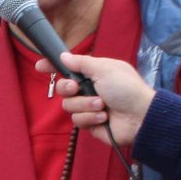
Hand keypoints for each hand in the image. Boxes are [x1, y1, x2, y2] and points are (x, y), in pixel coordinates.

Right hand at [39, 53, 155, 148]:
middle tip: (77, 88)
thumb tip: (63, 56)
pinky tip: (104, 117)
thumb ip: (81, 63)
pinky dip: (91, 117)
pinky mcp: (90, 124)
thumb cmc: (126, 88)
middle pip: (62, 88)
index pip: (68, 69)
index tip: (39, 66)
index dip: (52, 67)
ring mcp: (88, 107)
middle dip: (67, 88)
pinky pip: (77, 121)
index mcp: (93, 73)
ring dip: (85, 105)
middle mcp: (88, 89)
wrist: (140, 116)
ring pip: (68, 106)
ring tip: (103, 106)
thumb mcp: (105, 68)